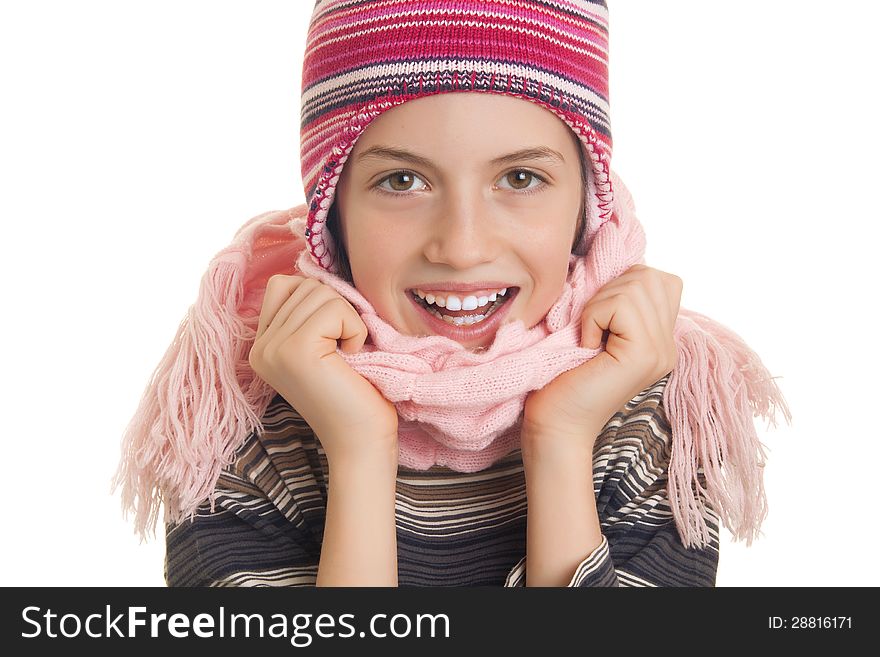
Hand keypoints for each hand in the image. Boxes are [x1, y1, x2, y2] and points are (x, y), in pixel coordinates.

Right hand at [248, 275, 398, 460]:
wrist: (363, 441)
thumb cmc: (356, 392)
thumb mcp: (326, 344)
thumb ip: (313, 311)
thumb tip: (322, 267)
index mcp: (262, 344)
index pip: (284, 285)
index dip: (322, 302)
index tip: (335, 340)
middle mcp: (259, 346)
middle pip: (304, 285)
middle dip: (337, 310)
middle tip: (345, 351)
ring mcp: (272, 348)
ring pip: (319, 292)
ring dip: (348, 320)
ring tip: (347, 356)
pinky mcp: (294, 349)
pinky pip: (334, 309)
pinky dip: (354, 329)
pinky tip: (352, 358)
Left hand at [522, 264, 681, 449]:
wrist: (554, 425)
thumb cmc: (561, 379)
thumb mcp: (595, 330)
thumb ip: (615, 303)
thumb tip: (614, 263)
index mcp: (659, 339)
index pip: (660, 280)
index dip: (621, 285)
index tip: (597, 318)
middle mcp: (668, 346)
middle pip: (650, 276)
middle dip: (610, 290)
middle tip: (591, 327)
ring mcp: (661, 351)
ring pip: (636, 285)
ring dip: (599, 304)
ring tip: (588, 338)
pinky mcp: (645, 355)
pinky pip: (621, 304)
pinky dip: (594, 316)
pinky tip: (587, 345)